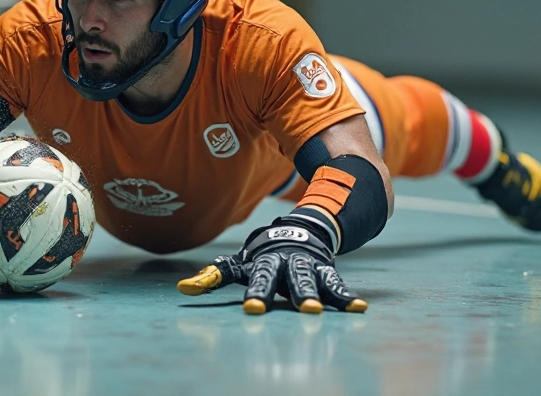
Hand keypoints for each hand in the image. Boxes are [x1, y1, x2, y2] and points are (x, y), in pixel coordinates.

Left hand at [177, 215, 367, 314]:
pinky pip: (337, 282)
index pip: (259, 279)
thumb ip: (213, 277)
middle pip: (291, 279)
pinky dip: (346, 295)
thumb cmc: (261, 257)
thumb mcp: (239, 264)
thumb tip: (182, 289)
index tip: (252, 310)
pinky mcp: (326, 270)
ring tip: (322, 310)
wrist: (297, 230)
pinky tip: (358, 308)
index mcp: (265, 263)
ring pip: (314, 280)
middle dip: (296, 293)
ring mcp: (309, 266)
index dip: (256, 294)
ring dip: (319, 294)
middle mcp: (288, 263)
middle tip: (303, 310)